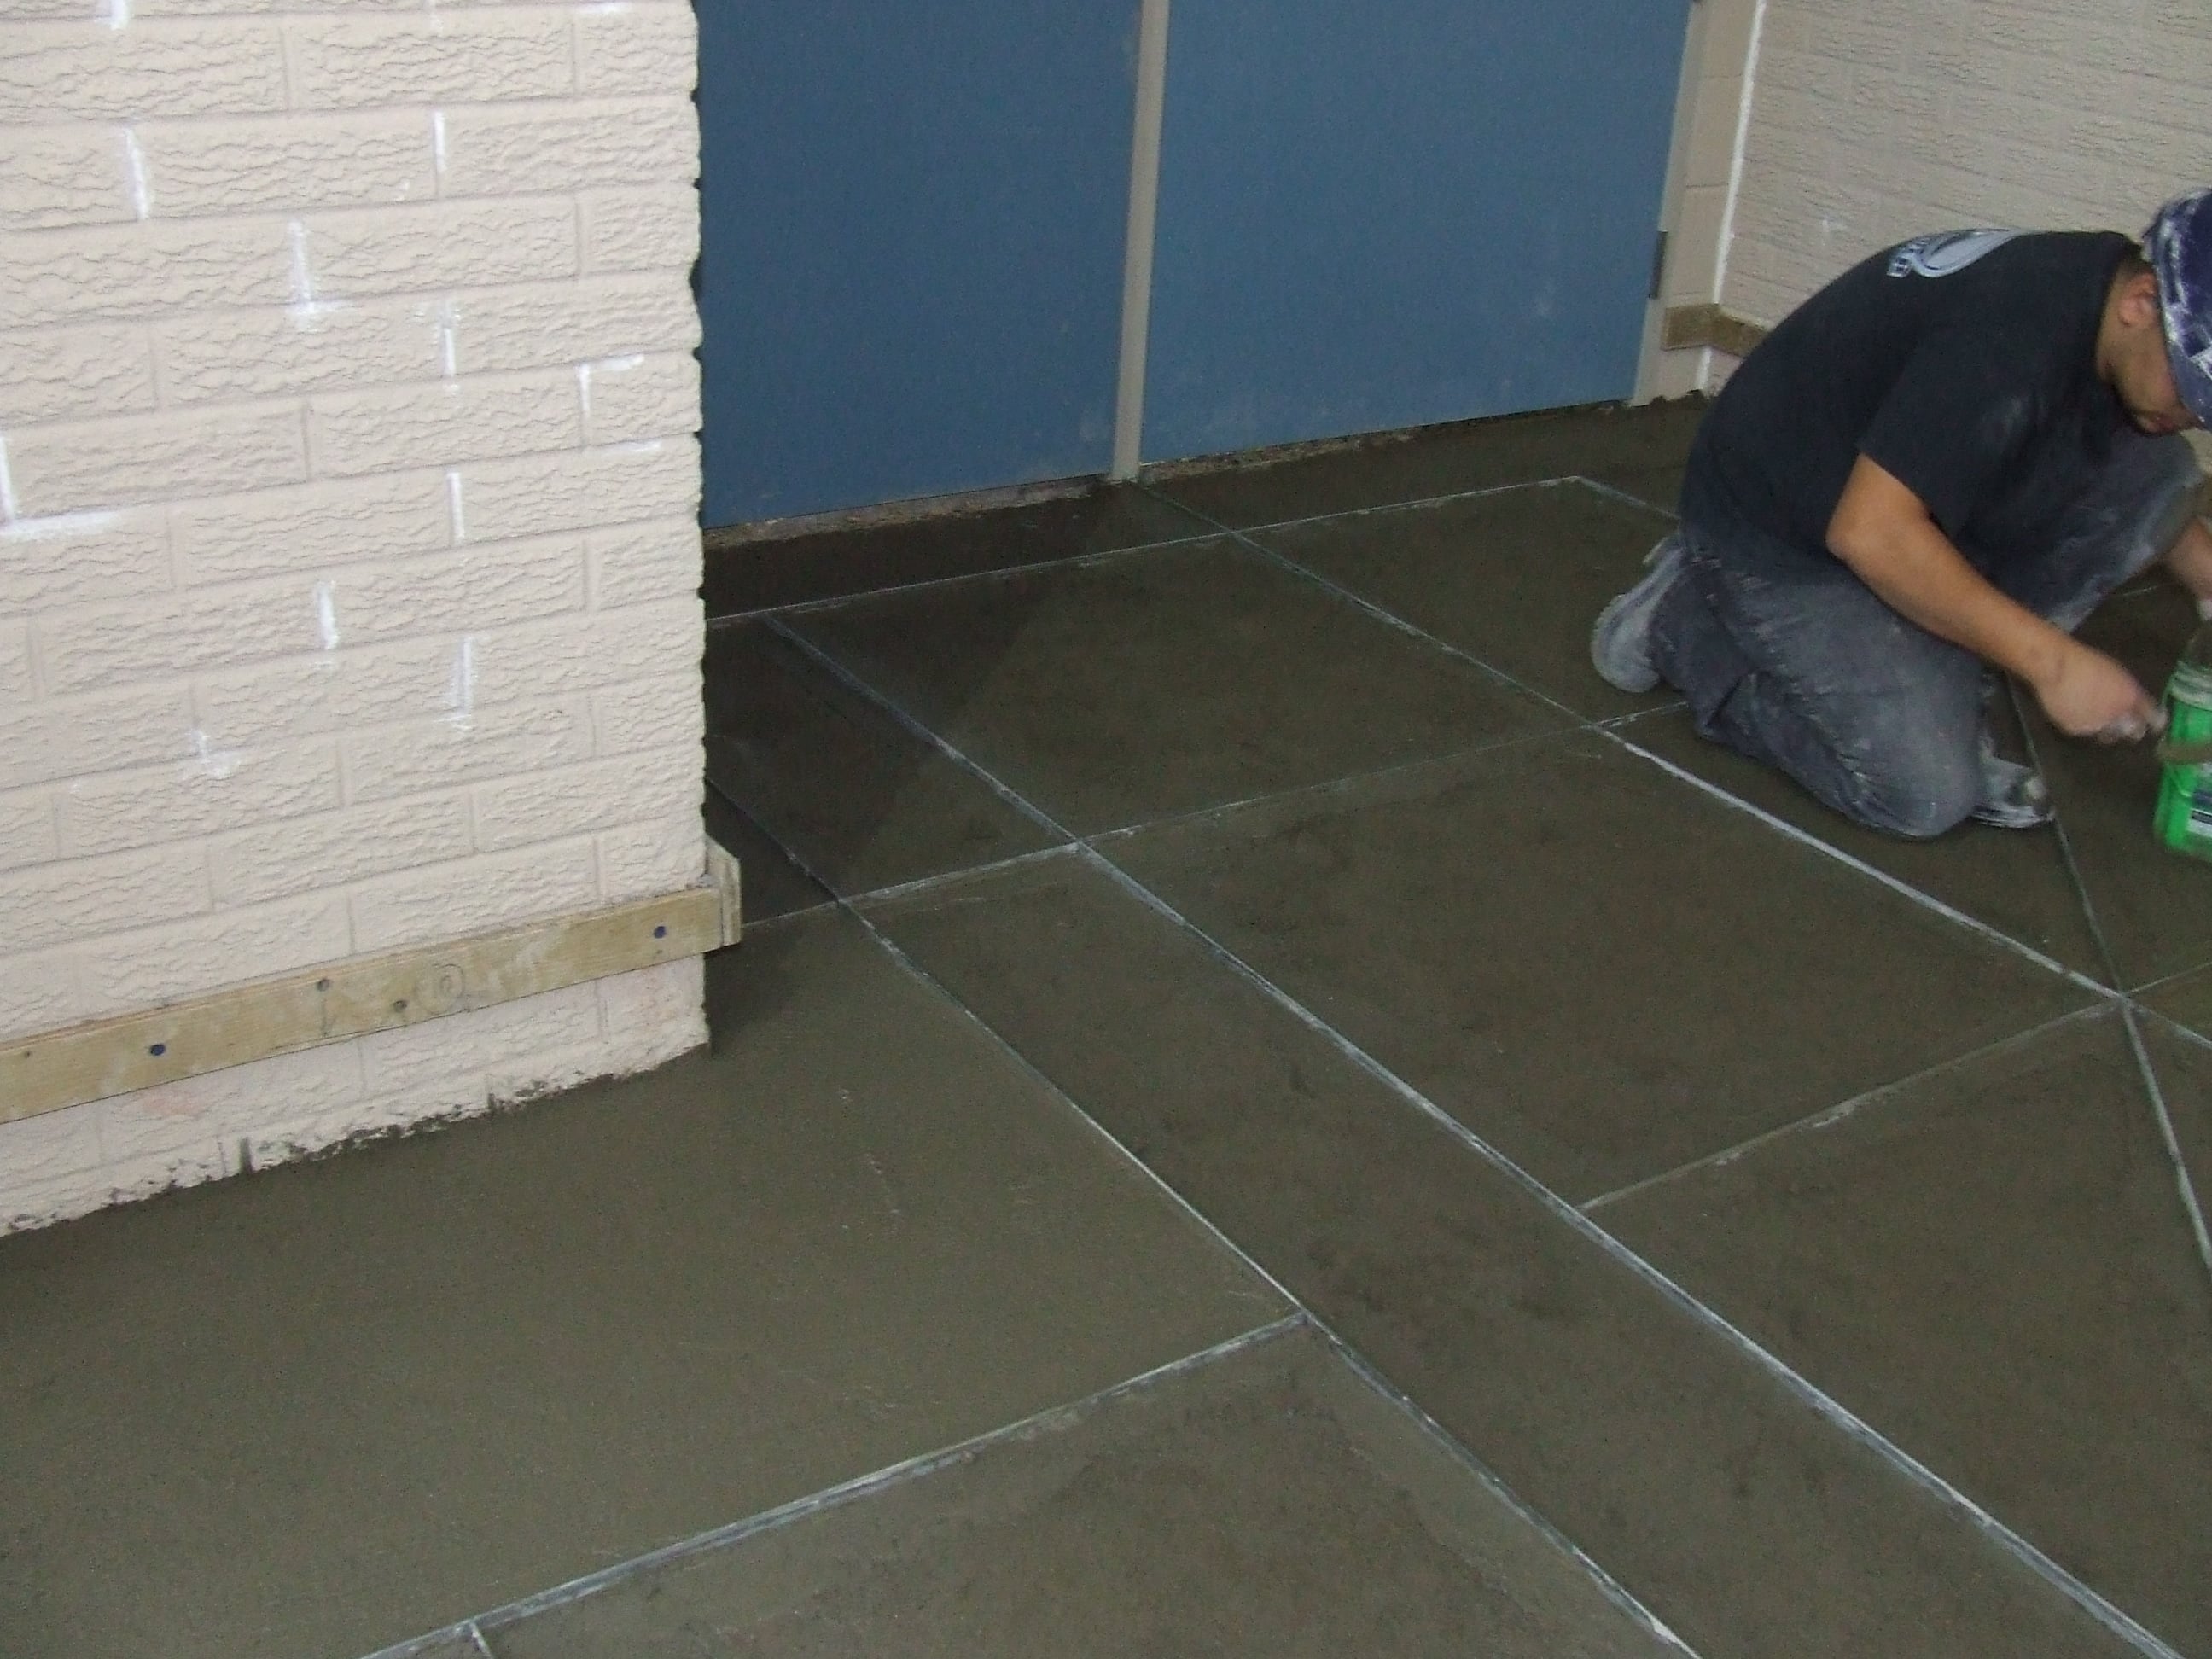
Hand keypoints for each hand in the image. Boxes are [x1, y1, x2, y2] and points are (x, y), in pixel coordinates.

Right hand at [2031, 640, 2162, 742]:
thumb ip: (2129, 692)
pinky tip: (2080, 716)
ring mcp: (2096, 724)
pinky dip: (2085, 726)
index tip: (2156, 725)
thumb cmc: (2087, 661)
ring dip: (2109, 730)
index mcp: (2132, 698)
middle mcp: (2118, 715)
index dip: (2156, 721)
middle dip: (2132, 729)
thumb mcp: (2118, 673)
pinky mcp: (2075, 730)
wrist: (2056, 668)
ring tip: (2102, 722)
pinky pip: (2085, 732)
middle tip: (2128, 725)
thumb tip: (2135, 704)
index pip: (2152, 717)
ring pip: (2109, 735)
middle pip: (2133, 731)